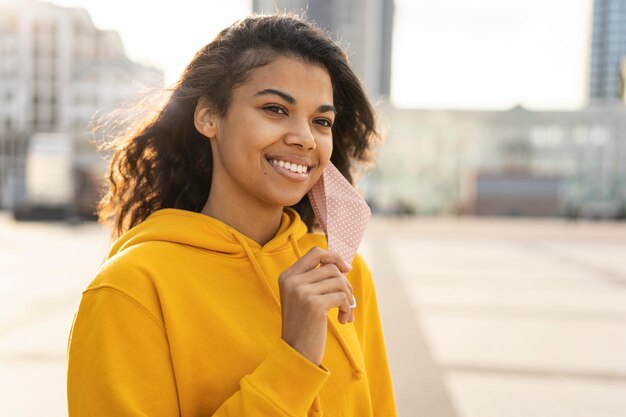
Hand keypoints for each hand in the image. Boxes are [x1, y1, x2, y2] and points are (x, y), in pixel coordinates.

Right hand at [278, 247, 354, 364]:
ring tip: (345, 313)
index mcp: (287, 276)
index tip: (346, 269)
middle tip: (347, 302)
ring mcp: (301, 292)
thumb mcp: (304, 298)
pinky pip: (342, 297)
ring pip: (339, 282)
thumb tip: (345, 267)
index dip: (334, 256)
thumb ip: (318, 280)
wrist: (296, 353)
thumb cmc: (304, 326)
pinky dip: (347, 309)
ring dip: (348, 298)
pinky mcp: (314, 304)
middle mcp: (292, 281)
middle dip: (345, 284)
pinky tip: (342, 320)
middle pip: (331, 268)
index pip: (315, 252)